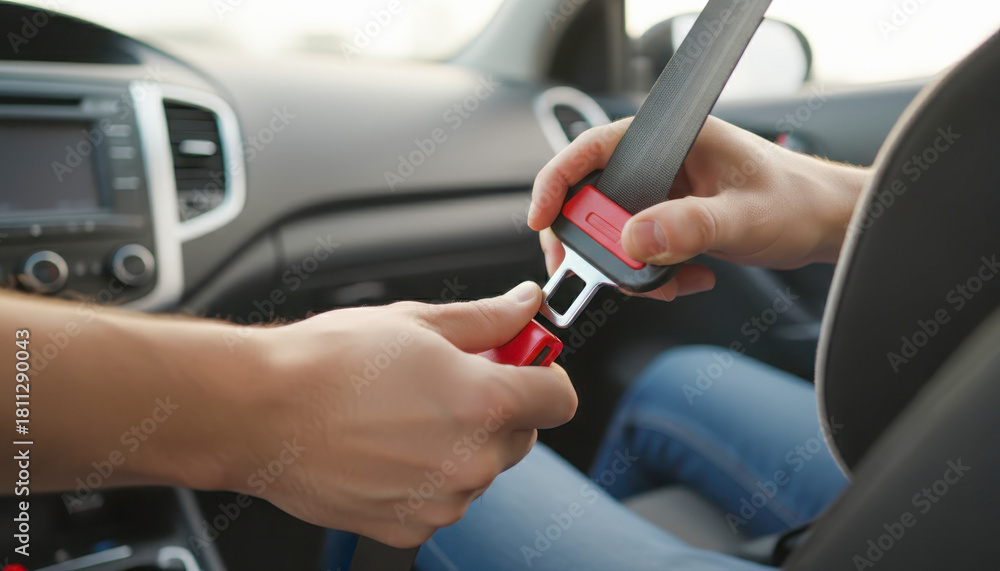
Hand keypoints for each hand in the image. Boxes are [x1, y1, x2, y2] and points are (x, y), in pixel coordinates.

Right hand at [231, 283, 576, 546]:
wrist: (260, 413)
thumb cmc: (328, 364)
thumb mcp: (418, 323)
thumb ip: (487, 319)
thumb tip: (525, 304)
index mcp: (485, 403)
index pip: (561, 398)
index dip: (544, 375)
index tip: (524, 364)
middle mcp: (472, 460)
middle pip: (522, 434)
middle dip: (498, 407)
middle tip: (449, 381)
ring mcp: (442, 501)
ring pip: (482, 468)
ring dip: (462, 443)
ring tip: (405, 413)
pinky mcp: (409, 528)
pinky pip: (443, 499)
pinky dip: (429, 477)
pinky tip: (389, 447)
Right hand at [528, 116, 869, 300]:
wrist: (826, 225)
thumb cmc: (798, 200)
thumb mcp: (743, 215)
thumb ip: (689, 226)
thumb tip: (635, 239)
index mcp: (671, 139)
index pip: (592, 149)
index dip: (557, 182)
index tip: (540, 220)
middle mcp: (660, 163)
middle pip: (591, 197)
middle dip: (593, 242)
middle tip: (602, 273)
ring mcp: (663, 193)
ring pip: (611, 230)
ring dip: (628, 266)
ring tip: (668, 280)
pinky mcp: (669, 220)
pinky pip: (637, 249)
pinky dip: (652, 274)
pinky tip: (688, 276)